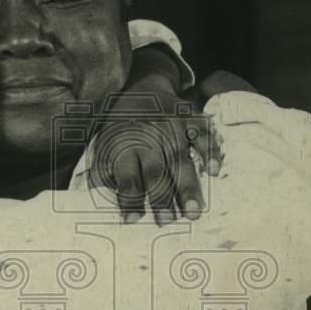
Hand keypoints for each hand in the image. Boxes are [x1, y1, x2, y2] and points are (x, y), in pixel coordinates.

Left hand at [92, 85, 220, 223]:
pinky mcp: (190, 118)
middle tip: (167, 221)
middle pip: (155, 171)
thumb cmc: (122, 129)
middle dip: (161, 198)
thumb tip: (97, 202)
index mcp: (124, 146)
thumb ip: (103, 174)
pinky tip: (213, 170)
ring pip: (180, 159)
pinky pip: (202, 135)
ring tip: (194, 212)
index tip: (132, 220)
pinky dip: (209, 151)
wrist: (141, 88)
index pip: (126, 176)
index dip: (128, 198)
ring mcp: (171, 127)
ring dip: (187, 187)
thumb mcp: (105, 147)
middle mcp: (148, 137)